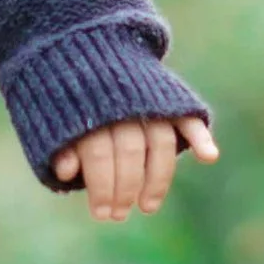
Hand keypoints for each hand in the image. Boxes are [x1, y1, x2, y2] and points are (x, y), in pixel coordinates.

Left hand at [52, 112, 218, 219]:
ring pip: (160, 142)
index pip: (100, 154)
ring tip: (148, 206)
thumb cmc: (71, 99)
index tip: (102, 214)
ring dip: (158, 178)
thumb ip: (61, 145)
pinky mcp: (170, 98)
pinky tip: (209, 157)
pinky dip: (200, 135)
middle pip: (130, 152)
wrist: (92, 48)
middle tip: (119, 215)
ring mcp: (149, 100)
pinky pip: (187, 116)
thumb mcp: (54, 118)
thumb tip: (66, 172)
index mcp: (90, 107)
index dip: (102, 187)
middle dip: (126, 188)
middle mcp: (123, 103)